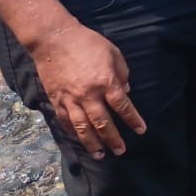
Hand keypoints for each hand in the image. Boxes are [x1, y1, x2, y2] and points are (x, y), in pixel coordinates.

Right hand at [33, 22, 145, 158]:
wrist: (55, 39)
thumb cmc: (88, 43)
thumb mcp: (114, 53)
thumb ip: (122, 73)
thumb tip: (126, 91)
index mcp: (106, 82)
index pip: (123, 107)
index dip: (133, 120)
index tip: (141, 130)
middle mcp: (88, 95)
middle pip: (103, 123)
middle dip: (113, 139)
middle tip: (121, 151)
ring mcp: (70, 99)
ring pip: (82, 127)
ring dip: (91, 143)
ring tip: (100, 155)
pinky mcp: (56, 100)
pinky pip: (65, 121)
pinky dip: (73, 132)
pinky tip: (79, 139)